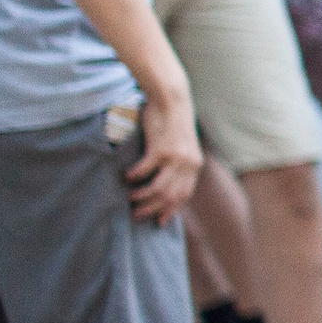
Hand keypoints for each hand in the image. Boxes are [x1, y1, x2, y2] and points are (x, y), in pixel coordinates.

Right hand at [128, 89, 203, 224]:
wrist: (172, 101)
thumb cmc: (172, 123)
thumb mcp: (181, 146)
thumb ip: (177, 163)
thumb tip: (164, 180)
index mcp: (194, 165)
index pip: (184, 195)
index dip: (171, 209)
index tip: (159, 221)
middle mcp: (188, 164)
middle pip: (171, 196)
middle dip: (153, 209)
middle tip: (136, 214)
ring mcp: (176, 158)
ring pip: (159, 188)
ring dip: (142, 197)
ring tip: (130, 199)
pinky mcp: (162, 149)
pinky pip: (145, 170)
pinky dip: (135, 176)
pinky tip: (126, 177)